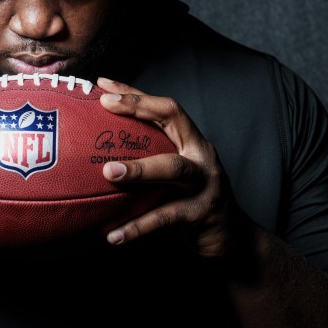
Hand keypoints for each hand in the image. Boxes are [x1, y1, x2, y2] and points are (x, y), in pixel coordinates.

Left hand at [97, 77, 246, 259]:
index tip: (104, 86)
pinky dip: (137, 227)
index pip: (166, 109)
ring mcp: (205, 184)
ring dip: (139, 169)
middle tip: (105, 108)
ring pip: (172, 168)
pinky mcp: (201, 214)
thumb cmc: (192, 203)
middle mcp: (201, 156)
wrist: (232, 240)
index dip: (136, 95)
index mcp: (193, 143)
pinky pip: (165, 218)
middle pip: (173, 123)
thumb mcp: (174, 176)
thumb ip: (149, 161)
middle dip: (138, 110)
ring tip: (108, 173)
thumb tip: (96, 157)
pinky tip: (113, 235)